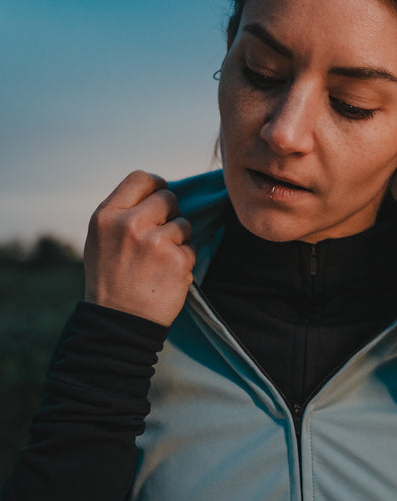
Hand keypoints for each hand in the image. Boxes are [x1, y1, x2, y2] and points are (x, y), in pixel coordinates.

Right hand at [84, 171, 195, 325]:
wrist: (119, 322)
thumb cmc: (110, 280)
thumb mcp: (100, 240)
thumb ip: (123, 213)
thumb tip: (156, 192)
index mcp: (107, 216)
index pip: (141, 178)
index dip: (156, 185)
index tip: (159, 196)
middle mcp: (130, 224)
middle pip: (168, 197)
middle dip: (170, 214)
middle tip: (159, 238)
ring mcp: (156, 242)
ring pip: (184, 224)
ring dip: (178, 241)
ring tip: (159, 262)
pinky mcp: (178, 260)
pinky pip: (192, 248)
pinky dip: (184, 262)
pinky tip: (167, 276)